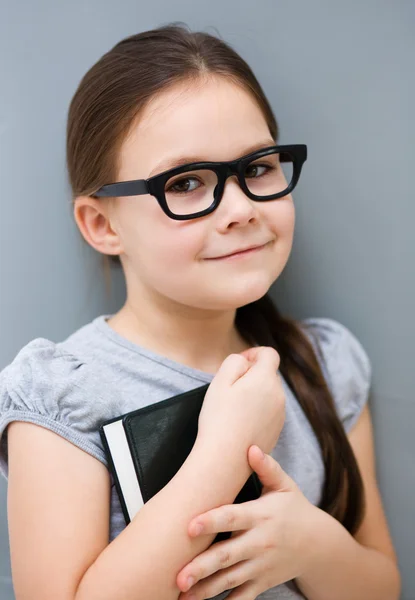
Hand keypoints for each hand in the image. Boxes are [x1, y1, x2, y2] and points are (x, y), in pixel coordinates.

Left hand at [176, 445, 320, 599]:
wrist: (319, 546)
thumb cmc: (295, 509)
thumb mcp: (285, 485)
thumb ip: (267, 467)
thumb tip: (251, 447)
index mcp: (260, 516)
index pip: (232, 517)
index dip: (211, 521)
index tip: (190, 526)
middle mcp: (259, 543)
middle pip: (227, 555)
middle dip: (202, 567)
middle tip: (179, 576)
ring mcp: (260, 566)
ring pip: (229, 580)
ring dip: (205, 590)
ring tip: (182, 596)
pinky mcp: (262, 583)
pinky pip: (242, 598)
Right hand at [197, 346, 285, 455]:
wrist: (225, 459)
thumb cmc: (219, 419)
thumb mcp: (220, 381)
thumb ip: (235, 361)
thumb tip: (246, 362)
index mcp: (266, 379)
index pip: (269, 354)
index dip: (253, 353)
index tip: (239, 364)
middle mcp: (279, 395)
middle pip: (269, 373)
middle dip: (252, 374)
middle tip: (230, 387)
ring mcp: (279, 415)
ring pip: (269, 393)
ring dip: (254, 393)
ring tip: (232, 407)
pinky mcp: (276, 431)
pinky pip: (268, 411)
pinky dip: (257, 411)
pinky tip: (239, 422)